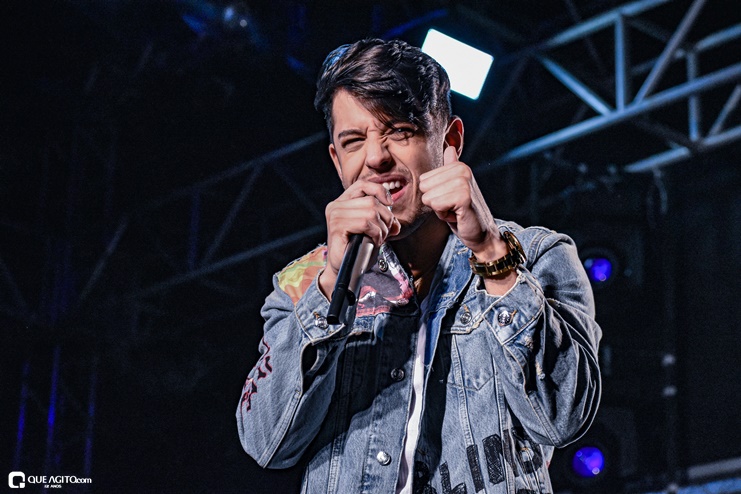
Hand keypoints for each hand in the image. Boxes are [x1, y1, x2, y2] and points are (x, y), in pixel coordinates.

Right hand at [318, 181, 400, 297]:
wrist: (346, 269)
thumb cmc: (358, 248)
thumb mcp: (372, 228)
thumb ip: (380, 216)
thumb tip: (395, 217)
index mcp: (343, 202)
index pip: (362, 185)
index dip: (379, 190)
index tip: (390, 203)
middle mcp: (336, 206)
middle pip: (371, 201)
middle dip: (386, 218)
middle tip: (387, 232)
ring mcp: (335, 216)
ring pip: (370, 212)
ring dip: (382, 228)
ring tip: (379, 239)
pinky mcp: (337, 228)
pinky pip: (366, 223)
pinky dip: (376, 234)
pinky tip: (374, 242)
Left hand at [419, 146, 506, 263]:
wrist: (481, 233)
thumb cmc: (464, 213)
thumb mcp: (454, 189)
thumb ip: (449, 169)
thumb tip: (450, 148)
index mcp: (459, 166)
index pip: (424, 179)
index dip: (433, 194)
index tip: (450, 200)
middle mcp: (462, 170)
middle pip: (424, 187)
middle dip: (435, 202)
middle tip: (453, 206)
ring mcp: (464, 182)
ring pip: (429, 197)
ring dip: (440, 210)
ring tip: (455, 210)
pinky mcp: (464, 196)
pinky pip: (436, 205)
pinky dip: (444, 215)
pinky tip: (457, 215)